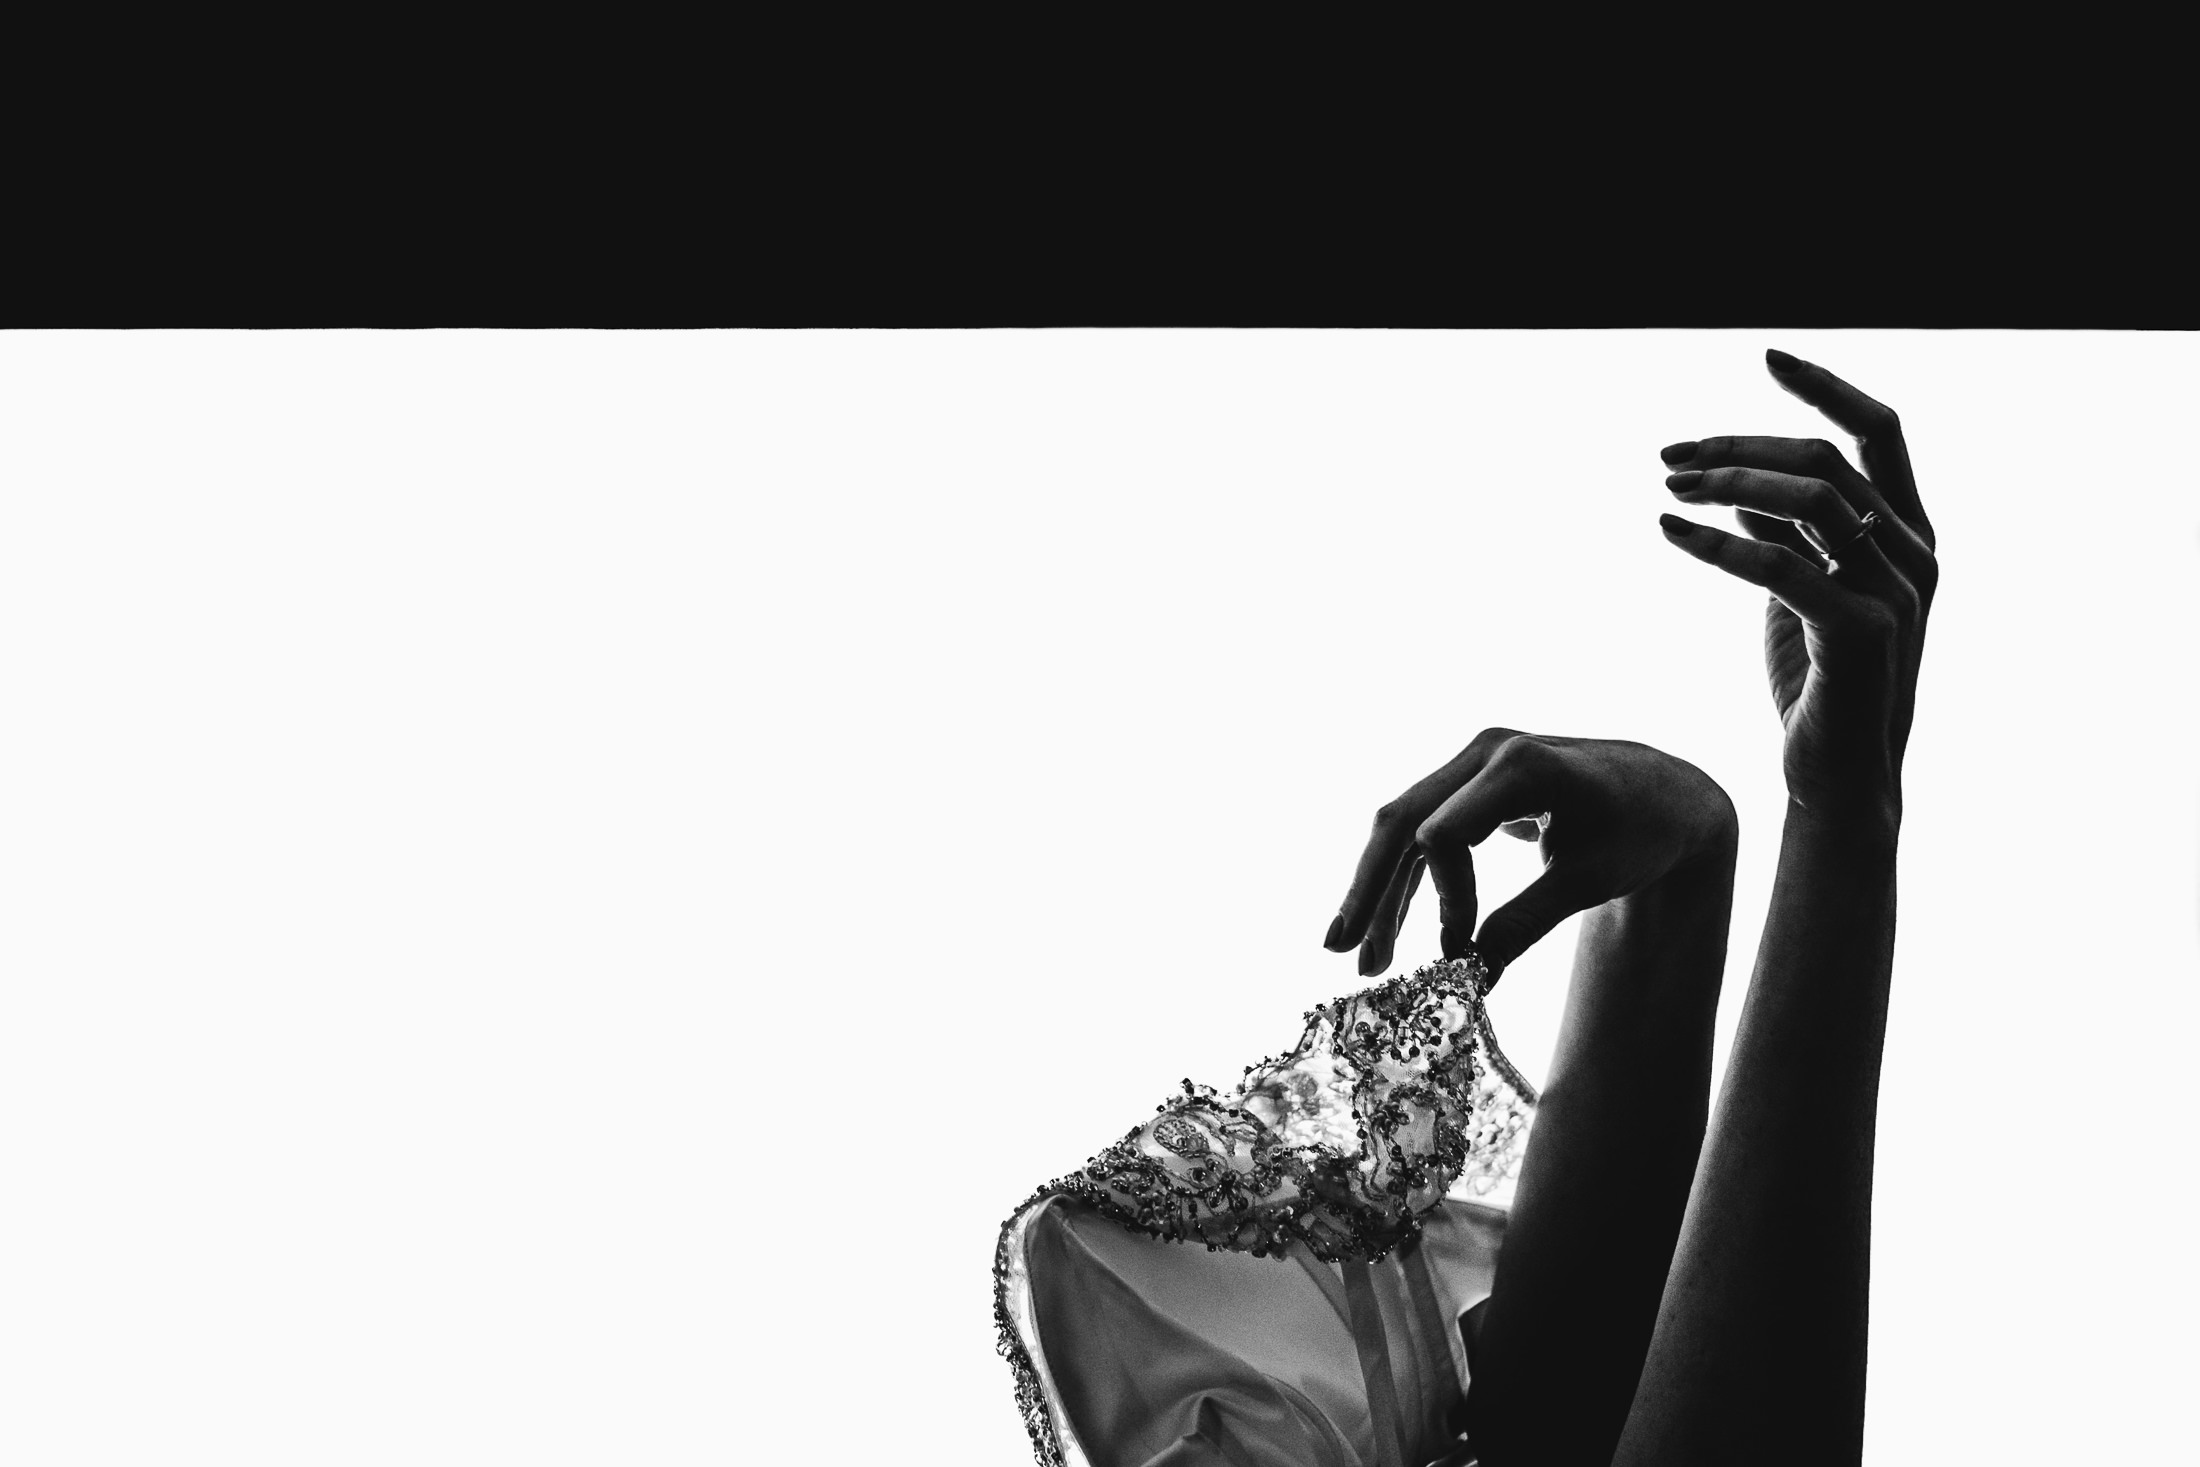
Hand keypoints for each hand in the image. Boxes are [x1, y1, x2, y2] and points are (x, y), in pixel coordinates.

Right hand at [1321, 730, 1737, 981]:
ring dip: (1381, 892)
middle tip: (1339, 951)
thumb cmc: (1640, 833)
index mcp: (1520, 767)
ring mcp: (1474, 763)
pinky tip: (1390, 925)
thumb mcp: (1591, 882)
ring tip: (1364, 956)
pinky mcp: (1471, 783)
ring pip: (1403, 827)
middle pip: (1400, 821)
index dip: (1445, 897)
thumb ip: (1527, 923)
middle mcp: (1486, 753)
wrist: (1668, 794)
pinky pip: (1423, 828)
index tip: (1462, 947)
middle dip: (1368, 890)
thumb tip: (1470, 976)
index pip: (1443, 834)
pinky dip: (1406, 878)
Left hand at [1658, 350, 1937, 825]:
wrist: (1836, 779)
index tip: (1768, 355)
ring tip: (1668, 488)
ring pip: (1808, 497)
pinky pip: (1780, 562)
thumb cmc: (1817, 684)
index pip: (1880, 431)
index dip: (1827, 387)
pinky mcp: (1862, 631)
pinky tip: (1668, 532)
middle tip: (1668, 455)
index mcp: (1907, 534)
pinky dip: (1716, 541)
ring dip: (1726, 480)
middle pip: (1824, 457)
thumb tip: (1742, 483)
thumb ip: (1788, 533)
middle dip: (1739, 443)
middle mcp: (1913, 554)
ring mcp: (1895, 591)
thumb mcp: (1799, 594)